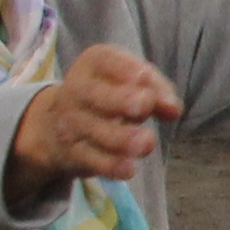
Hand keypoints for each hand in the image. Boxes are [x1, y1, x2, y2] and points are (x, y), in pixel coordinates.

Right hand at [10, 43, 180, 194]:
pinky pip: (92, 159)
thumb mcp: (130, 81)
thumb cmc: (108, 95)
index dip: (125, 68)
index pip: (105, 60)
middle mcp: (77, 91)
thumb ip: (156, 89)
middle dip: (121, 99)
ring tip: (146, 143)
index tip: (143, 76)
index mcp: (92, 64)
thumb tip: (173, 109)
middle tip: (144, 105)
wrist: (56, 126)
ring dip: (122, 138)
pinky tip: (129, 168)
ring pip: (96, 131)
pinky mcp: (73, 153)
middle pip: (96, 94)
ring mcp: (72, 123)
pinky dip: (111, 165)